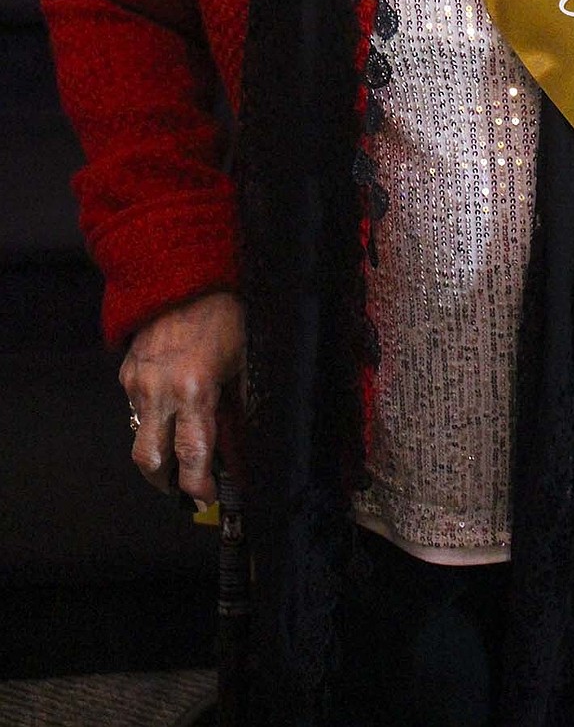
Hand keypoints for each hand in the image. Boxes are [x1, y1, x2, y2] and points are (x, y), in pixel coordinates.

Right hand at [120, 290, 245, 507]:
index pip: (191, 457)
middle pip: (150, 463)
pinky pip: (137, 409)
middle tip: (187, 486)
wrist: (186, 277)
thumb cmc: (226, 317)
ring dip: (161, 448)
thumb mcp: (244, 363)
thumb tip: (240, 452)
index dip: (199, 487)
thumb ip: (239, 409)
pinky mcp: (126, 373)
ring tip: (184, 444)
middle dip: (167, 483)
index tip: (208, 498)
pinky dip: (154, 417)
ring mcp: (137, 382)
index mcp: (194, 390)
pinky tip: (173, 405)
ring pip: (141, 436)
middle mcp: (159, 391)